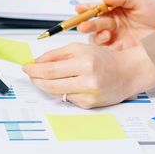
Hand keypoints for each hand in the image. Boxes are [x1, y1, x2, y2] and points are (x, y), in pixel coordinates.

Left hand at [22, 44, 154, 108]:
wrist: (128, 72)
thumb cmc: (105, 58)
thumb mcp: (80, 48)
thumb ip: (57, 55)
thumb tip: (36, 63)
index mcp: (84, 62)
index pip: (50, 69)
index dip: (34, 70)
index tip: (25, 67)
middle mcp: (87, 80)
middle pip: (50, 84)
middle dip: (36, 80)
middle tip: (30, 75)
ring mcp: (88, 95)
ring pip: (57, 93)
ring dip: (46, 86)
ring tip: (44, 79)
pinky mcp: (89, 105)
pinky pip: (68, 99)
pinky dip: (63, 91)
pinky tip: (67, 85)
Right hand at [77, 0, 154, 49]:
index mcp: (114, 9)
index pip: (96, 8)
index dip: (86, 8)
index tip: (80, 8)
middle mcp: (112, 23)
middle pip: (94, 24)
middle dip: (88, 24)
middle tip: (84, 26)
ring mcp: (116, 37)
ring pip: (98, 38)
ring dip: (97, 36)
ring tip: (106, 35)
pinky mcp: (122, 50)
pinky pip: (109, 51)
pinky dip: (108, 48)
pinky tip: (113, 44)